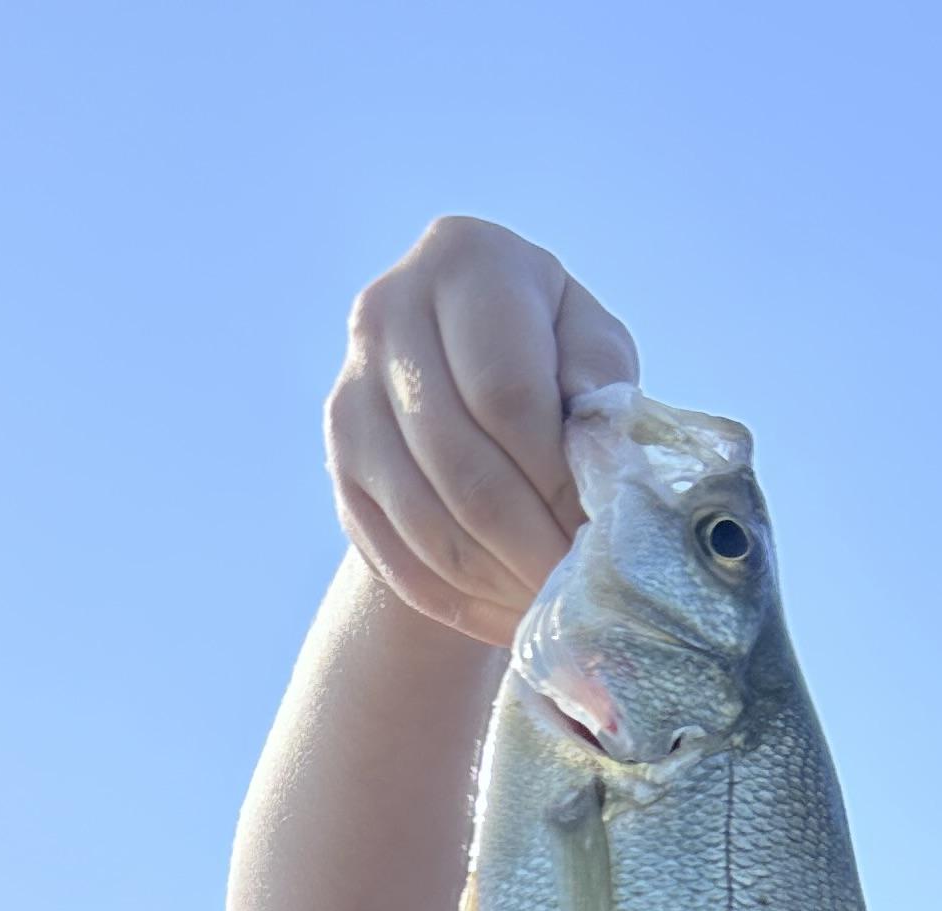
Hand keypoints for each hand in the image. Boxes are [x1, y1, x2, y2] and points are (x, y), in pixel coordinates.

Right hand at [326, 218, 638, 644]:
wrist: (467, 371)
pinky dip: (459, 602)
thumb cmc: (555, 356)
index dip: (555, 476)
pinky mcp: (338, 462)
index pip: (504, 392)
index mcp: (466, 261)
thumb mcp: (593, 349)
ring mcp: (350, 390)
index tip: (596, 530)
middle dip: (528, 543)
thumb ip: (602, 390)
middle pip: (460, 464)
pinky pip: (396, 556)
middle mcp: (388, 311)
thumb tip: (602, 469)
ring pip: (425, 521)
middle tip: (577, 590)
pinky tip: (508, 617)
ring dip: (496, 582)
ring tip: (550, 607)